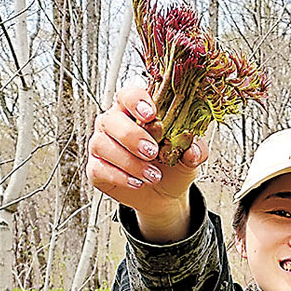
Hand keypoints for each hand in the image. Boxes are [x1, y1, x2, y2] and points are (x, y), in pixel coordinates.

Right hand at [86, 83, 208, 226]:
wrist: (164, 196)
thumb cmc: (172, 167)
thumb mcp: (188, 157)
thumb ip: (195, 150)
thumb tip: (193, 150)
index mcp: (135, 112)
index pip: (127, 95)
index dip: (135, 100)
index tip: (150, 114)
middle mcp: (114, 124)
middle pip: (110, 119)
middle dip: (132, 136)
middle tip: (152, 152)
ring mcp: (102, 145)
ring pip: (102, 145)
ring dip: (130, 162)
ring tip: (153, 175)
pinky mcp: (96, 168)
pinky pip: (98, 168)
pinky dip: (120, 176)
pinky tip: (137, 182)